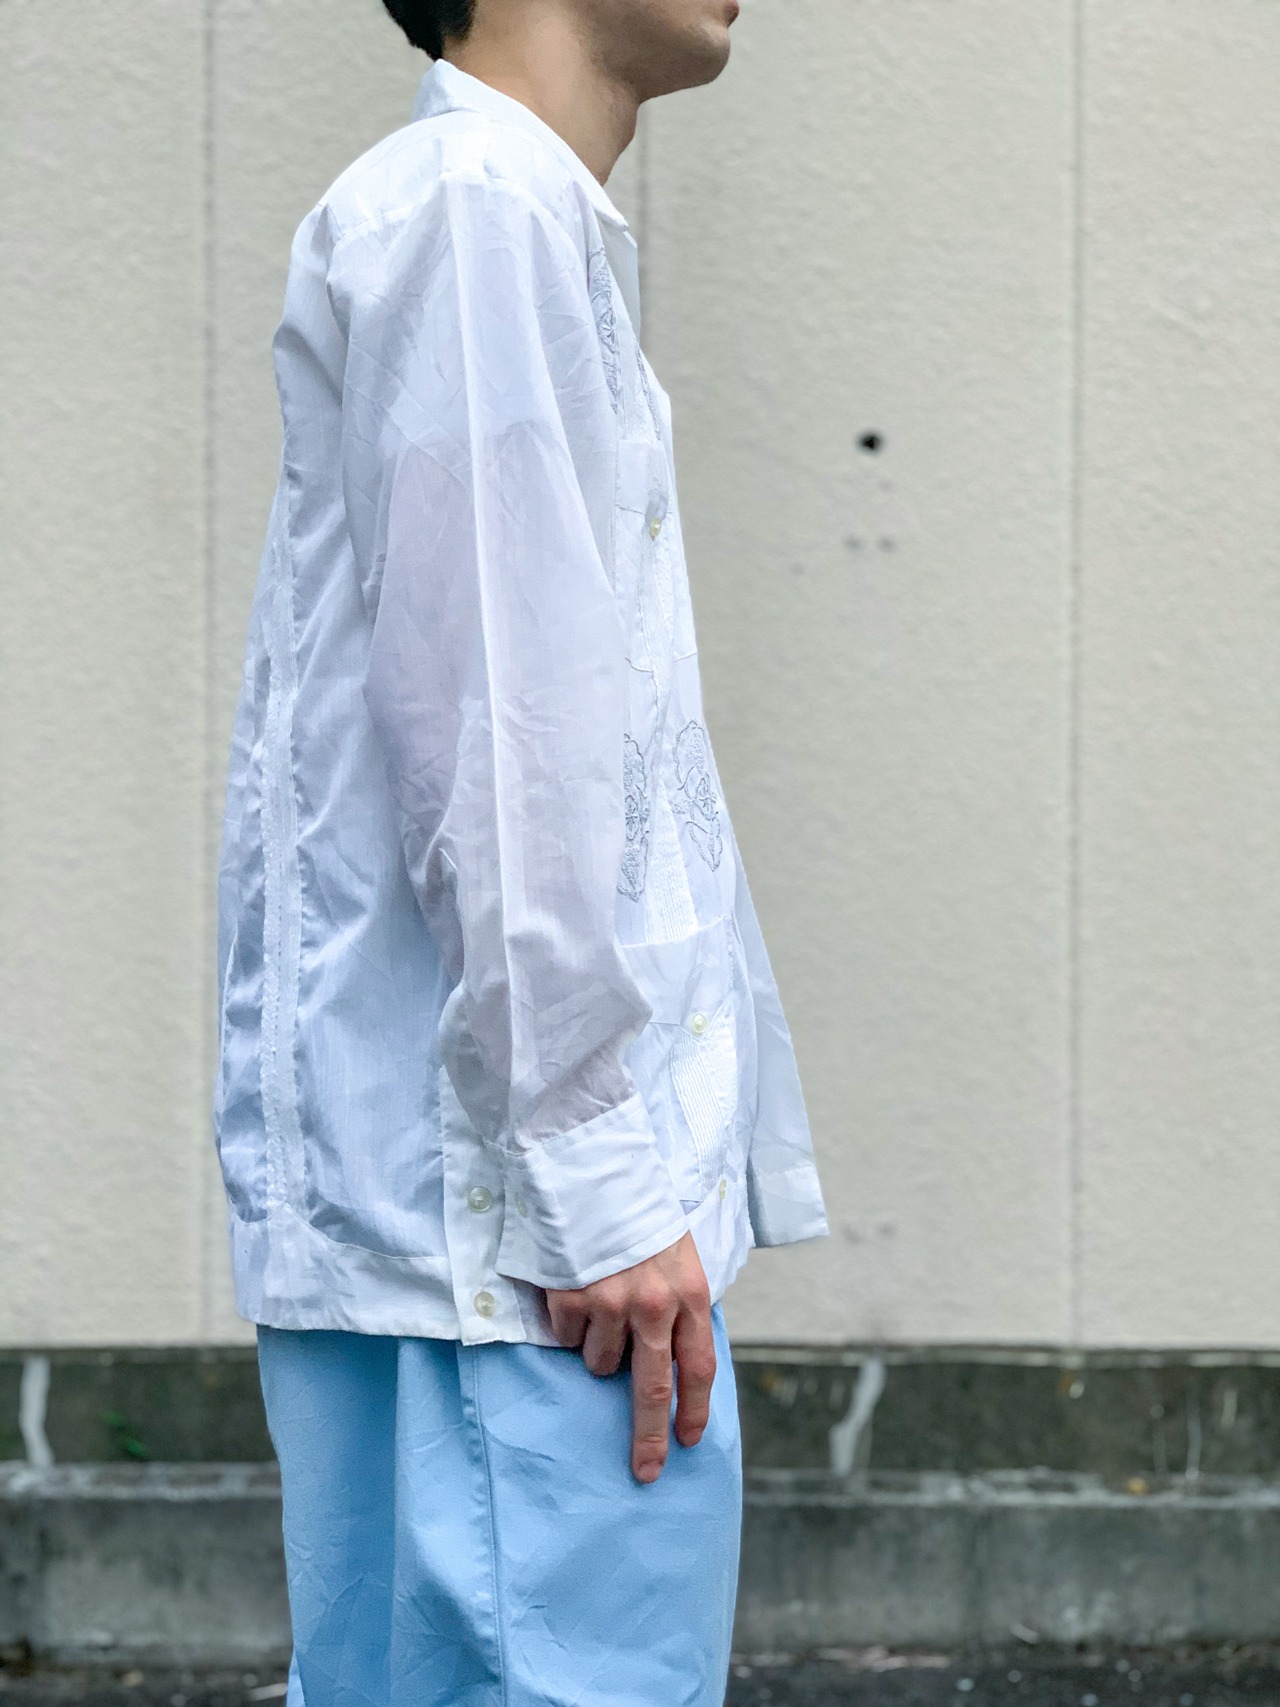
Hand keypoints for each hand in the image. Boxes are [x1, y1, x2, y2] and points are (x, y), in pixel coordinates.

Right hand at [545, 1232, 715, 1484]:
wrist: (594, 1170)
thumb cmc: (640, 1213)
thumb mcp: (679, 1255)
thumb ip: (680, 1305)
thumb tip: (672, 1362)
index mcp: (690, 1293)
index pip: (698, 1367)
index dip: (694, 1409)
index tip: (688, 1441)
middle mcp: (653, 1305)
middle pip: (651, 1389)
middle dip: (649, 1437)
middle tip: (646, 1471)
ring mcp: (610, 1305)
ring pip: (601, 1365)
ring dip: (599, 1351)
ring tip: (599, 1306)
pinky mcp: (570, 1301)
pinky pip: (568, 1340)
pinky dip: (569, 1326)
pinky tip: (575, 1291)